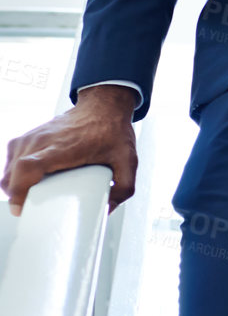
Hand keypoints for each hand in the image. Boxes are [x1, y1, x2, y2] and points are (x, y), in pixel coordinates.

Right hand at [2, 85, 138, 216]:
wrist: (103, 105)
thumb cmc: (111, 130)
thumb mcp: (127, 161)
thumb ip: (124, 188)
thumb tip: (108, 209)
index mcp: (64, 147)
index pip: (29, 167)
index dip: (19, 189)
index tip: (22, 207)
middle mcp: (44, 140)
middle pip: (14, 171)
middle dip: (16, 195)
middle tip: (30, 209)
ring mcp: (34, 136)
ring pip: (9, 166)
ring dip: (14, 185)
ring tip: (29, 197)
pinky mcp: (30, 135)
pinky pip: (12, 157)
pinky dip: (14, 173)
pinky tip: (26, 181)